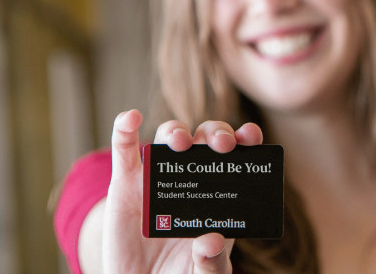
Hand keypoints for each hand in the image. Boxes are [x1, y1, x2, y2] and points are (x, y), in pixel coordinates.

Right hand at [103, 110, 262, 272]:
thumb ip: (212, 262)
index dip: (245, 139)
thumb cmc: (182, 273)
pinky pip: (124, 150)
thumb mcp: (204, 273)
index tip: (250, 136)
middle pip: (205, 139)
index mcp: (219, 191)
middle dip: (216, 133)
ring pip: (169, 137)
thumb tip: (210, 241)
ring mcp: (158, 175)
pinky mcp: (126, 183)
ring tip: (181, 143)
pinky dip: (124, 129)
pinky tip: (131, 117)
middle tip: (222, 145)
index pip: (237, 155)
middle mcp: (192, 175)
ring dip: (177, 131)